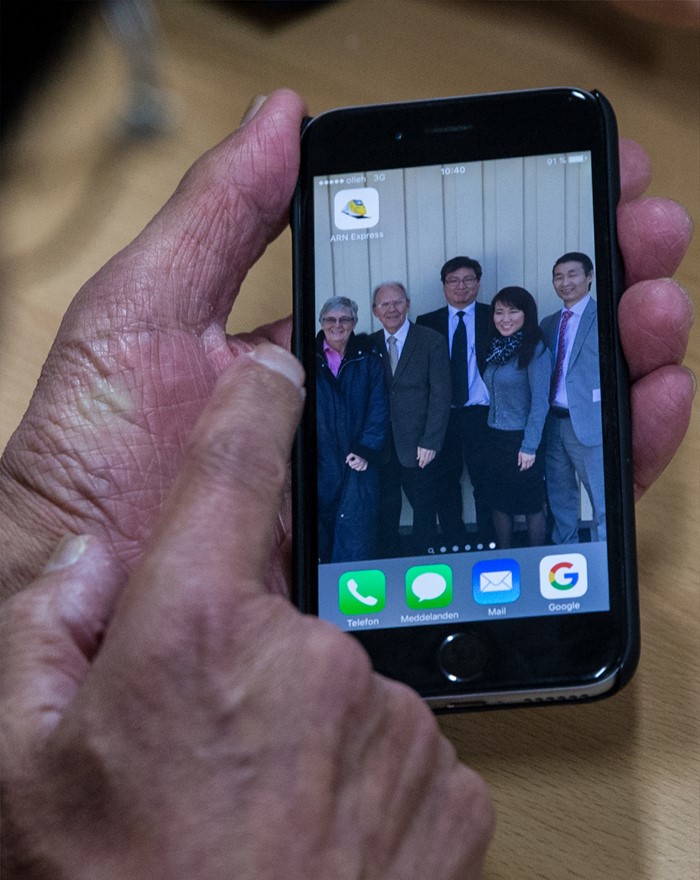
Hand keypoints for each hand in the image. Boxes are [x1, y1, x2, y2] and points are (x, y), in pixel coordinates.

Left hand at [0, 112, 693, 600]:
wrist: (87, 607)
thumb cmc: (89, 465)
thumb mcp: (141, 317)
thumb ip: (215, 219)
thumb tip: (286, 121)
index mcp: (314, 358)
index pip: (434, 289)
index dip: (505, 241)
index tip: (572, 191)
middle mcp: (368, 424)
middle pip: (496, 353)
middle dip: (578, 291)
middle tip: (640, 242)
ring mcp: (397, 494)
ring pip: (527, 428)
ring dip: (603, 366)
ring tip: (651, 319)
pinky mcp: (418, 567)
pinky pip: (526, 515)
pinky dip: (599, 466)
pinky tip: (641, 413)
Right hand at [0, 347, 493, 879]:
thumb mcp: (16, 772)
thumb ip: (38, 631)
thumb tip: (91, 558)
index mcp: (196, 632)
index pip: (240, 464)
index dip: (257, 407)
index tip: (275, 378)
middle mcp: (313, 658)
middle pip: (288, 612)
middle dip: (250, 665)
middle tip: (209, 761)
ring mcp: (398, 725)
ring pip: (347, 691)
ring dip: (306, 735)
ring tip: (259, 826)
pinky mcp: (453, 792)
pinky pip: (402, 755)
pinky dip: (363, 785)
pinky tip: (316, 853)